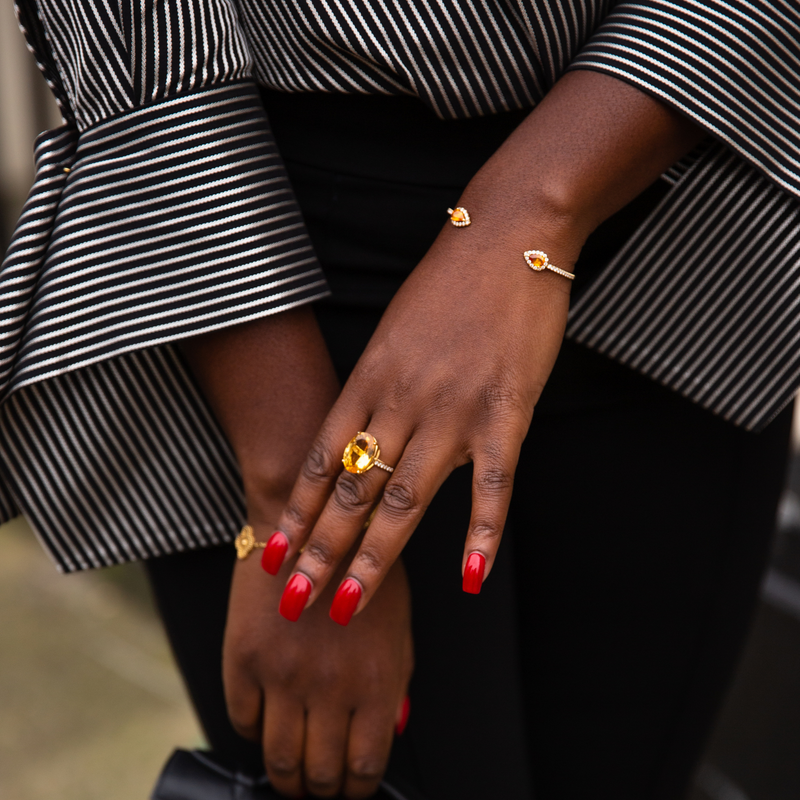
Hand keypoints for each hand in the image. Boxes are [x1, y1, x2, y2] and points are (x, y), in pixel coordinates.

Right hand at [224, 546, 412, 798]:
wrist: (308, 521)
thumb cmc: (360, 568)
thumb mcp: (399, 622)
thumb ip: (397, 682)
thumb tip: (392, 730)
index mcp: (376, 681)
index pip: (365, 767)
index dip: (358, 788)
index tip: (353, 786)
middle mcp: (329, 687)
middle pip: (321, 774)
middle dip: (322, 789)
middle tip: (320, 783)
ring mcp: (282, 676)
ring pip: (279, 760)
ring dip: (287, 776)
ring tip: (292, 771)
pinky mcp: (244, 660)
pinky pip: (243, 722)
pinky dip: (255, 732)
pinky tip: (268, 720)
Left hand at [266, 71, 705, 619]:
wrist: (508, 236)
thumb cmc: (447, 283)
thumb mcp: (392, 331)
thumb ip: (375, 388)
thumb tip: (359, 441)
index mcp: (369, 378)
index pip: (320, 460)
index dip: (294, 512)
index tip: (271, 554)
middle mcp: (401, 401)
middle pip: (351, 490)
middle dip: (319, 551)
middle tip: (293, 602)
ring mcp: (453, 410)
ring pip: (405, 498)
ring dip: (373, 558)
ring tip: (347, 605)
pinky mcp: (507, 413)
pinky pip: (493, 485)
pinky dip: (481, 534)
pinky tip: (470, 578)